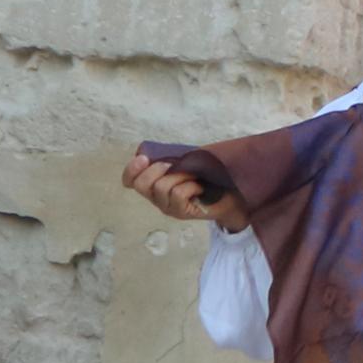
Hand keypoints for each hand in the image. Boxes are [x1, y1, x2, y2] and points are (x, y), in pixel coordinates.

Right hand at [122, 151, 246, 232]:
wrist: (232, 197)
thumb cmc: (209, 177)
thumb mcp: (187, 163)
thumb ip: (173, 158)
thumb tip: (163, 149)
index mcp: (154, 185)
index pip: (130, 180)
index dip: (131, 169)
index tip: (143, 158)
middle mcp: (157, 198)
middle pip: (141, 184)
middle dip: (155, 170)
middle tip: (172, 165)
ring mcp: (168, 207)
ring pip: (161, 187)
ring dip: (179, 176)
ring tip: (194, 177)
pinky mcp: (181, 213)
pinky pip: (177, 194)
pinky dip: (190, 186)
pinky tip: (200, 188)